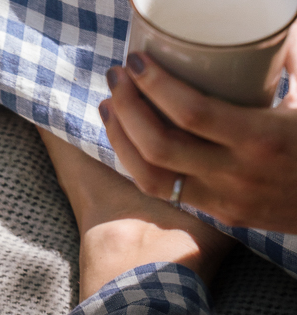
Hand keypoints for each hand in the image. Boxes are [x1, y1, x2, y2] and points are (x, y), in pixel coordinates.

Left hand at [100, 49, 296, 232]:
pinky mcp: (221, 215)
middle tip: (116, 77)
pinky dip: (138, 163)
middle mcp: (237, 175)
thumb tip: (277, 26)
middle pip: (159, 146)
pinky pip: (165, 191)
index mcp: (263, 140)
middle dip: (127, 108)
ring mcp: (225, 200)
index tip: (136, 61)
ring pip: (150, 177)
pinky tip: (129, 138)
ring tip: (110, 105)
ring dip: (121, 139)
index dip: (155, 86)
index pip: (192, 114)